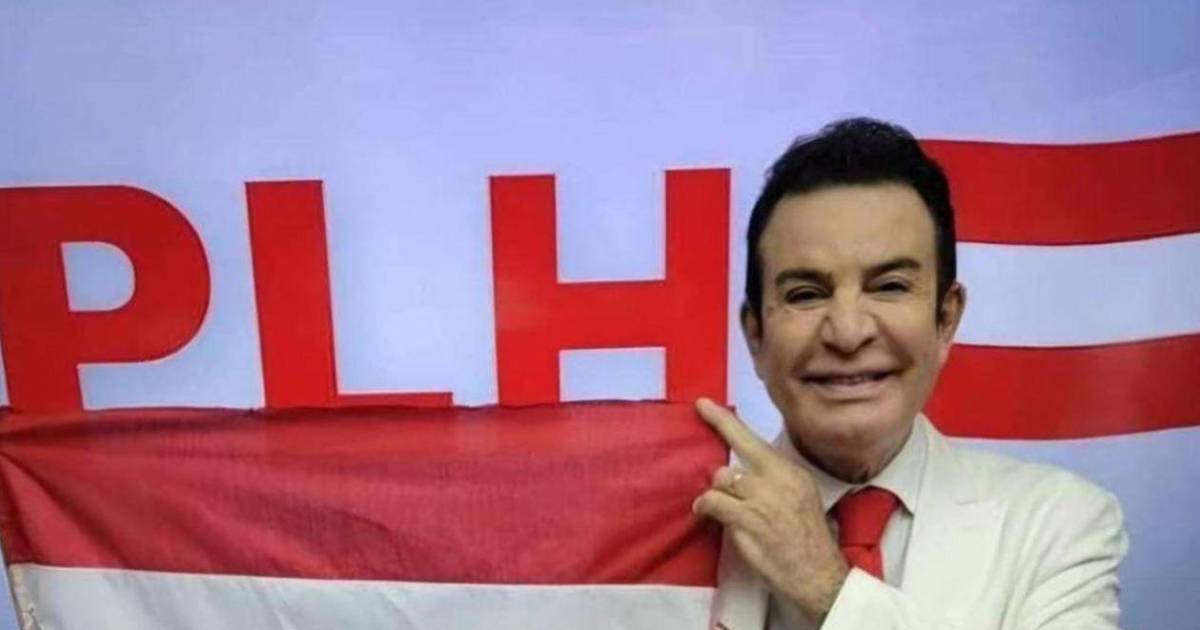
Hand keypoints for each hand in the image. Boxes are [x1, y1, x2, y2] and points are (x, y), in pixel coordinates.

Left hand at [692, 397, 848, 622]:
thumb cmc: (809, 541)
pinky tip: (705, 514)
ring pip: (720, 481)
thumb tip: (743, 472)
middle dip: (721, 479)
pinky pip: (712, 502)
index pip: (752, 441)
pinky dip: (704, 507)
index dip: (723, 421)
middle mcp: (776, 479)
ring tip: (723, 511)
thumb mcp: (802, 498)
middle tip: (717, 488)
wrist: (818, 574)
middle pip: (731, 464)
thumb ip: (775, 480)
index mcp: (791, 472)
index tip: (702, 405)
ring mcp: (760, 499)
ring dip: (717, 496)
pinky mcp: (746, 519)